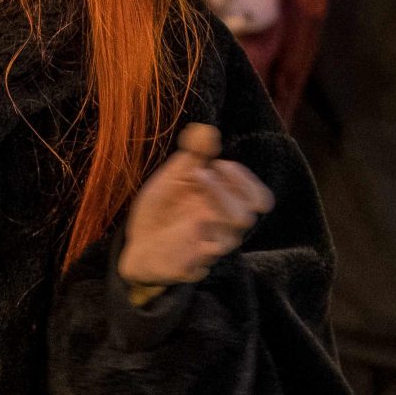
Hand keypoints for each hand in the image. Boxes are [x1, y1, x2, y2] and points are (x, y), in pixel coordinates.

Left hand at [118, 124, 272, 288]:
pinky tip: (188, 223)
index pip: (259, 199)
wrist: (137, 244)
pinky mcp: (191, 265)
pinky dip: (199, 238)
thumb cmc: (162, 210)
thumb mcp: (174, 176)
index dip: (247, 180)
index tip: (219, 163)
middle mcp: (221, 227)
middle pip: (249, 215)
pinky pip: (204, 257)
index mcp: (223, 205)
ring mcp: (208, 247)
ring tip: (196, 182)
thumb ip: (192, 154)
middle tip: (209, 170)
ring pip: (232, 237)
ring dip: (218, 204)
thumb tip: (206, 129)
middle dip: (233, 188)